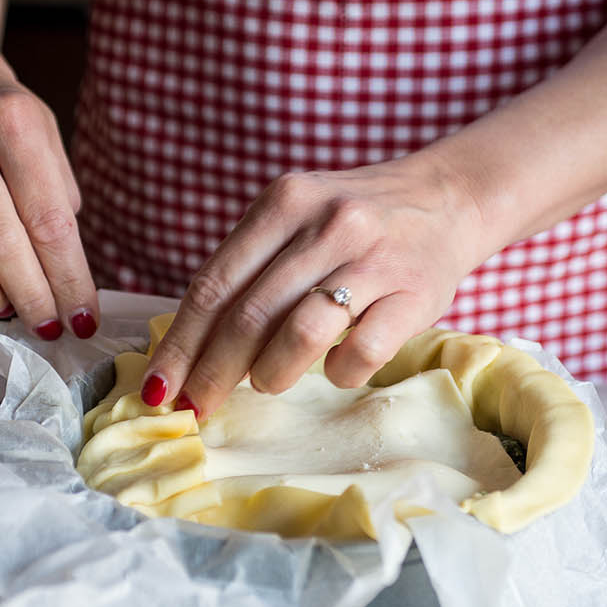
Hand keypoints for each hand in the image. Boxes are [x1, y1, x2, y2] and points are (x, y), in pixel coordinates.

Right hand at [0, 48, 98, 339]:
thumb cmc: (8, 128)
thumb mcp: (50, 144)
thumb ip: (60, 204)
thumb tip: (69, 285)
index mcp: (12, 124)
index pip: (47, 220)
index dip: (69, 278)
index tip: (82, 317)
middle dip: (31, 296)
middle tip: (48, 326)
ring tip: (7, 312)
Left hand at [140, 151, 493, 416]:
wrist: (448, 200)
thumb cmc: (354, 224)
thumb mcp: (295, 219)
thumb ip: (248, 269)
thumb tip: (188, 351)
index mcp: (284, 201)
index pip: (214, 284)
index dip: (180, 344)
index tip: (159, 389)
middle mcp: (327, 223)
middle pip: (248, 315)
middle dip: (213, 372)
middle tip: (197, 406)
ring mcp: (373, 258)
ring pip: (300, 333)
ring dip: (270, 373)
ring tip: (266, 382)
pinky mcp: (414, 294)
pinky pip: (360, 352)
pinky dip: (337, 373)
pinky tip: (335, 369)